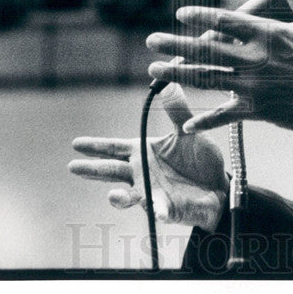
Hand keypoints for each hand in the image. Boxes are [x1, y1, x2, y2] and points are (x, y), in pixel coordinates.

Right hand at [68, 83, 227, 230]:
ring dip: (119, 198)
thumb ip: (177, 109)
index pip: (114, 148)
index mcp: (143, 152)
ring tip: (114, 196)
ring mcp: (151, 193)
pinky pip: (160, 210)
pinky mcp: (166, 209)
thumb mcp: (187, 131)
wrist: (219, 186)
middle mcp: (141, 173)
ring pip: (128, 197)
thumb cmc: (200, 159)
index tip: (76, 144)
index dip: (96, 146)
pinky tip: (159, 211)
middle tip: (73, 167)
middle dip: (92, 170)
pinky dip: (158, 210)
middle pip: (112, 171)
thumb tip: (168, 82)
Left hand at [145, 0, 292, 132]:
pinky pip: (223, 116)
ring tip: (155, 71)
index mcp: (265, 34)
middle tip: (152, 42)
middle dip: (174, 44)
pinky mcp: (256, 111)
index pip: (224, 20)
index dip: (199, 16)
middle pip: (204, 49)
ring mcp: (251, 87)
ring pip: (205, 79)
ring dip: (177, 74)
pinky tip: (186, 124)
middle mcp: (252, 59)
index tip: (181, 14)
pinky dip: (204, 121)